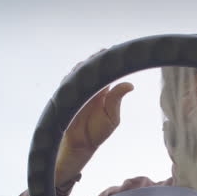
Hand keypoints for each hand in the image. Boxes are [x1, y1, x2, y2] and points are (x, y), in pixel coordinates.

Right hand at [55, 53, 133, 185]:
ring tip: (91, 58)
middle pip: (91, 70)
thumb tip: (131, 84)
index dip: (107, 62)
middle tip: (103, 50)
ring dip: (84, 65)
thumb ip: (117, 99)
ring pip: (79, 74)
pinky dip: (71, 76)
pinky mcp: (65, 97)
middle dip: (95, 59)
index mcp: (103, 93)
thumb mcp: (112, 117)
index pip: (106, 73)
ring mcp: (77, 92)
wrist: (79, 145)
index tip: (112, 51)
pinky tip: (77, 70)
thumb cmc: (97, 132)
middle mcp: (90, 90)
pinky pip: (67, 84)